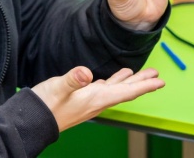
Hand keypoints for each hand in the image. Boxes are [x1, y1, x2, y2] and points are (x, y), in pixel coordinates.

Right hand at [32, 66, 163, 132]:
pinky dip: (112, 83)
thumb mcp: (59, 88)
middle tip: (157, 75)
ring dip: (128, 82)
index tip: (160, 81)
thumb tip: (86, 73)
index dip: (144, 86)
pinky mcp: (81, 100)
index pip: (126, 92)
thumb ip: (73, 79)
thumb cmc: (45, 105)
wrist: (33, 121)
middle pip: (125, 91)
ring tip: (139, 74)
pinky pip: (103, 90)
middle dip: (142, 83)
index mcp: (96, 99)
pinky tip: (111, 80)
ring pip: (115, 90)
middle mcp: (96, 102)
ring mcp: (89, 102)